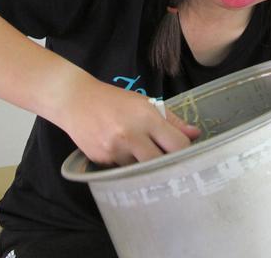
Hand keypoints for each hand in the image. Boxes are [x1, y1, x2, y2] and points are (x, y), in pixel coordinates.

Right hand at [62, 80, 200, 165]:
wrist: (75, 100)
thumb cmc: (114, 100)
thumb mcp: (145, 103)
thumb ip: (171, 120)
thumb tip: (196, 134)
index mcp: (146, 117)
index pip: (177, 144)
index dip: (184, 151)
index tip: (183, 151)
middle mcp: (131, 135)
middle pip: (160, 164)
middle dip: (165, 163)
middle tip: (166, 160)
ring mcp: (114, 150)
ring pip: (140, 170)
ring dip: (144, 165)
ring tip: (139, 152)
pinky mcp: (100, 160)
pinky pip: (122, 171)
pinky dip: (126, 165)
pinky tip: (121, 152)